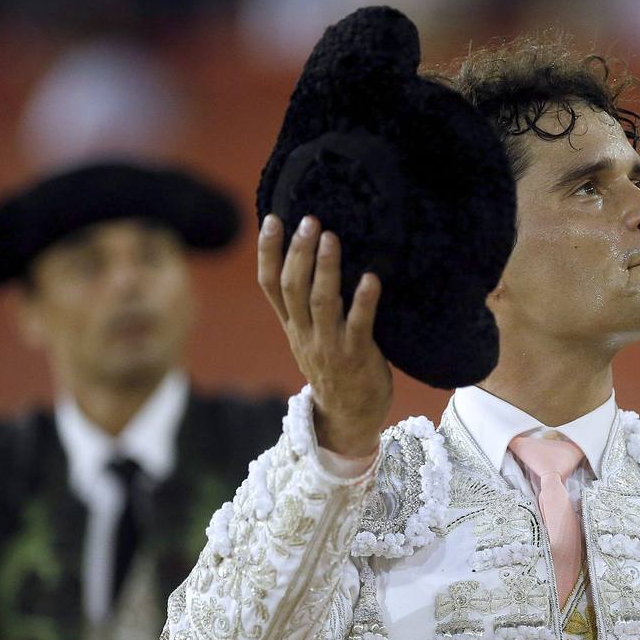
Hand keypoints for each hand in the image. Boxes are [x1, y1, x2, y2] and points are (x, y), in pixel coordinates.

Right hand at [258, 214, 391, 455]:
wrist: (348, 418)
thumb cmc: (335, 369)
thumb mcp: (310, 338)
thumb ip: (307, 307)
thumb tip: (311, 261)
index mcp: (292, 327)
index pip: (271, 285)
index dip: (268, 253)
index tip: (273, 220)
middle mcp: (305, 334)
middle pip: (293, 288)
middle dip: (298, 253)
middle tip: (308, 221)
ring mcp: (329, 346)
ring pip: (321, 303)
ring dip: (326, 269)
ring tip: (331, 238)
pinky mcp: (357, 356)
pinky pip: (359, 325)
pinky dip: (364, 301)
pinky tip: (371, 278)